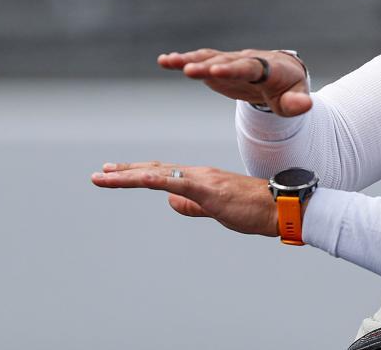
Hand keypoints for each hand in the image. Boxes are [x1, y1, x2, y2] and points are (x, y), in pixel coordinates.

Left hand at [91, 161, 279, 236]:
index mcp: (200, 179)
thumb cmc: (254, 210)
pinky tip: (136, 177)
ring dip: (128, 175)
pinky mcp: (207, 189)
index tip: (116, 173)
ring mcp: (201, 180)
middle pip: (154, 170)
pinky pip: (175, 182)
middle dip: (125, 172)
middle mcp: (197, 174)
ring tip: (104, 176)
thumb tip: (170, 202)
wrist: (280, 207)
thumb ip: (193, 205)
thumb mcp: (216, 209)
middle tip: (101, 172)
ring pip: (158, 174)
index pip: (162, 174)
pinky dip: (153, 178)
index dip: (138, 173)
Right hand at [158, 48, 311, 115]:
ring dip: (190, 59)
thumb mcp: (295, 97)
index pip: (249, 67)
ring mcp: (231, 61)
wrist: (280, 73)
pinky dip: (184, 60)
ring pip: (209, 58)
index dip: (233, 69)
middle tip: (188, 69)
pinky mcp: (219, 65)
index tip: (217, 70)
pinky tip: (164, 60)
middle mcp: (247, 59)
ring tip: (168, 61)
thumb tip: (305, 105)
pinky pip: (201, 60)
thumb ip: (297, 102)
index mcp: (267, 68)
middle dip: (207, 65)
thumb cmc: (289, 88)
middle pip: (225, 61)